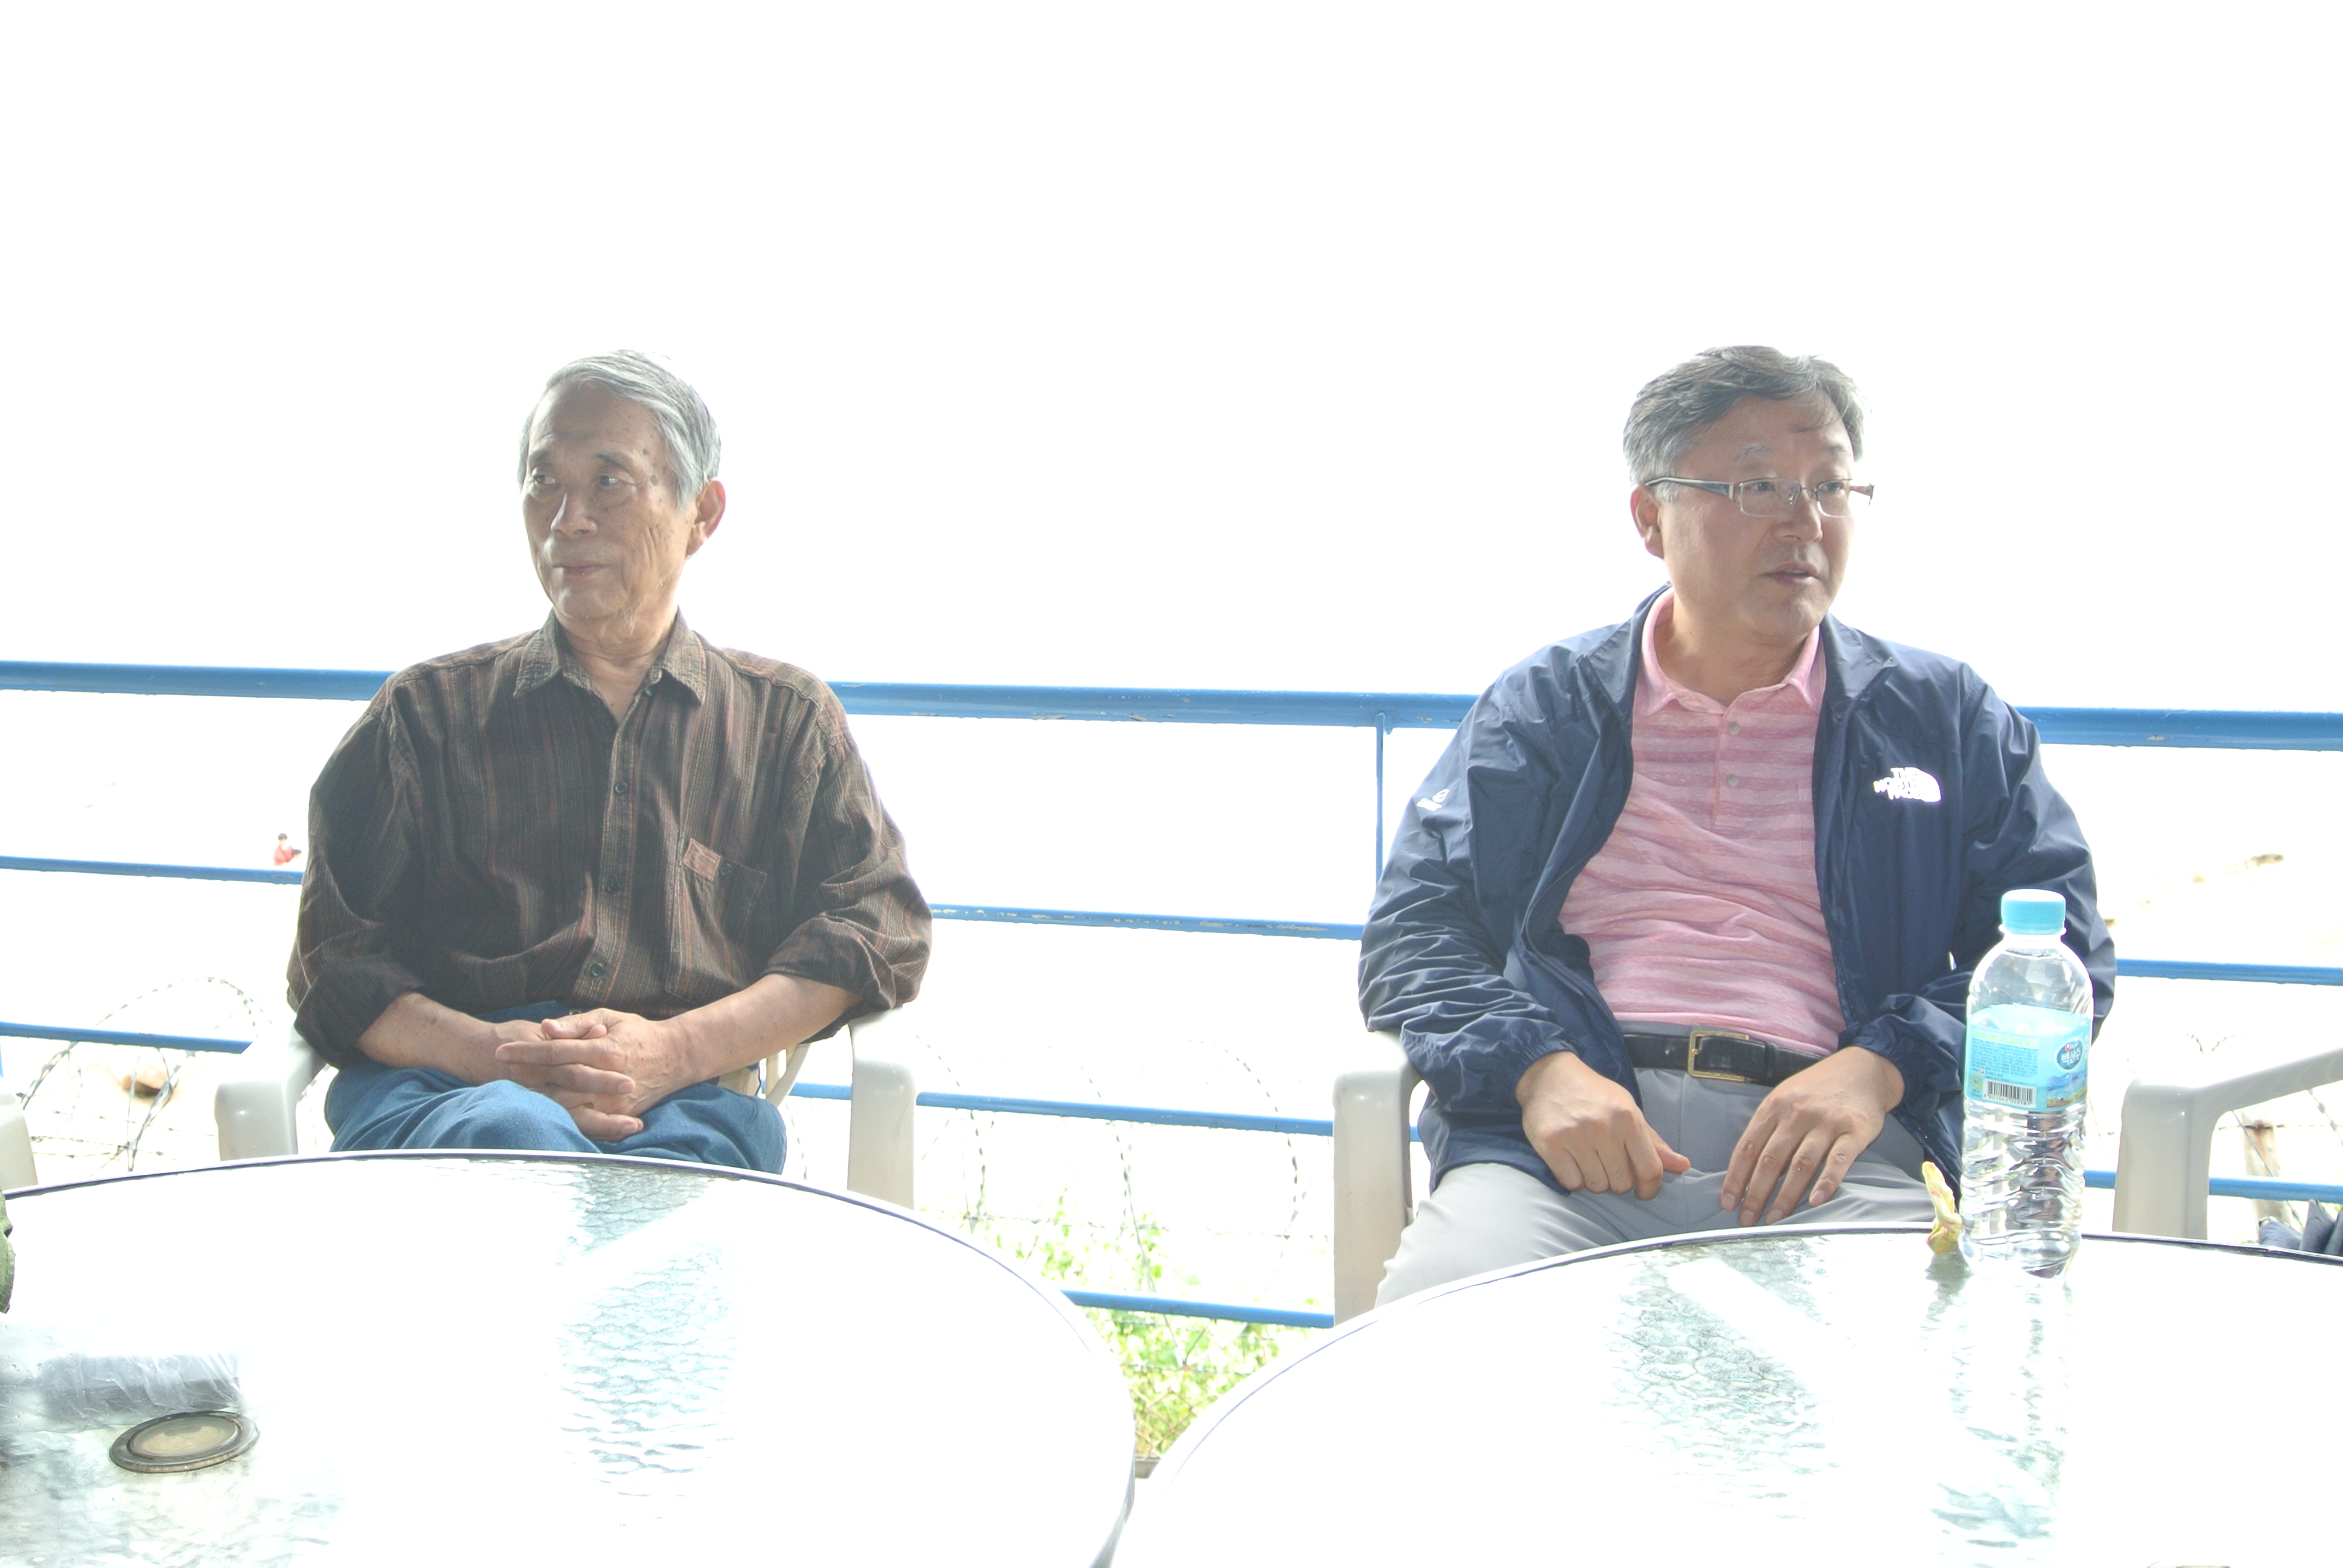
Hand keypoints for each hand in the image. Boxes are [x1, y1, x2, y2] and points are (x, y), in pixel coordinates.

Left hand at [494, 1009, 701, 1141]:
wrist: (676, 1058)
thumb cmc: (639, 1033)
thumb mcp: (611, 1017)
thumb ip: (577, 1024)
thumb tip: (546, 1028)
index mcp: (604, 1049)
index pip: (556, 1051)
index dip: (526, 1051)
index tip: (501, 1051)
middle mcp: (607, 1077)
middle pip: (555, 1079)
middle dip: (524, 1075)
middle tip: (498, 1070)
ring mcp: (612, 1100)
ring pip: (565, 1105)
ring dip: (537, 1098)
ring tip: (512, 1091)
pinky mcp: (617, 1115)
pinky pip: (583, 1121)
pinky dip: (560, 1118)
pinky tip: (540, 1111)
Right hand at [1516, 1050, 1689, 1199]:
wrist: (1550, 1076)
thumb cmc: (1594, 1095)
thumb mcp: (1628, 1109)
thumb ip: (1653, 1142)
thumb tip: (1683, 1166)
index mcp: (1627, 1117)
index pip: (1649, 1169)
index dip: (1650, 1188)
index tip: (1643, 1191)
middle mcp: (1603, 1127)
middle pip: (1621, 1182)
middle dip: (1617, 1179)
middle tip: (1607, 1162)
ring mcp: (1575, 1136)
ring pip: (1596, 1185)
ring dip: (1594, 1179)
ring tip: (1588, 1158)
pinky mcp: (1550, 1144)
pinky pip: (1571, 1183)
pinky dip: (1573, 1178)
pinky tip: (1571, 1159)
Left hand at [1720, 1046, 1904, 1225]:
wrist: (1863, 1069)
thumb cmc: (1816, 1089)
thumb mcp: (1784, 1097)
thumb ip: (1767, 1127)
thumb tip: (1745, 1168)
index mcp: (1774, 1106)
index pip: (1747, 1147)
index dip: (1736, 1178)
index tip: (1728, 1203)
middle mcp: (1797, 1113)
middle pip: (1770, 1160)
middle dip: (1755, 1194)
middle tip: (1747, 1220)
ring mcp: (1827, 1121)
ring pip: (1801, 1164)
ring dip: (1786, 1196)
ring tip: (1775, 1219)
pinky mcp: (1855, 1130)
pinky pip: (1839, 1160)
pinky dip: (1827, 1183)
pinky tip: (1815, 1202)